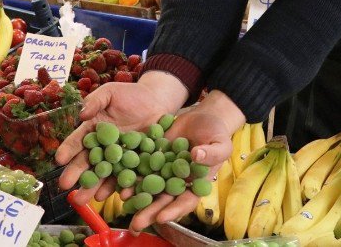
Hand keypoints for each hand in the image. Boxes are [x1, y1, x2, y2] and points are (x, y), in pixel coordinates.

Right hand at [56, 73, 185, 199]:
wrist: (158, 102)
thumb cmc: (131, 95)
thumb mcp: (110, 92)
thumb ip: (95, 101)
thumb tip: (81, 114)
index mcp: (93, 130)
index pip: (78, 141)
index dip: (68, 150)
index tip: (59, 159)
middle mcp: (103, 147)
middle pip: (88, 162)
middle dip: (76, 174)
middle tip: (65, 187)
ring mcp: (119, 158)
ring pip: (104, 175)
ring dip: (94, 187)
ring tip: (84, 200)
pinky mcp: (136, 165)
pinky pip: (128, 177)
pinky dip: (123, 187)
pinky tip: (117, 196)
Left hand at [128, 104, 236, 230]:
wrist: (202, 118)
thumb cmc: (216, 134)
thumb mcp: (221, 143)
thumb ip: (212, 153)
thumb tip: (196, 155)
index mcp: (195, 184)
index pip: (185, 202)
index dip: (174, 210)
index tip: (161, 217)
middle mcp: (177, 181)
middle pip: (163, 200)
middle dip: (149, 212)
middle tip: (136, 224)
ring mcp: (164, 170)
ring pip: (149, 187)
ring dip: (136, 195)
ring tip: (123, 199)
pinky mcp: (153, 157)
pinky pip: (141, 167)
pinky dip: (130, 173)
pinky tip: (119, 178)